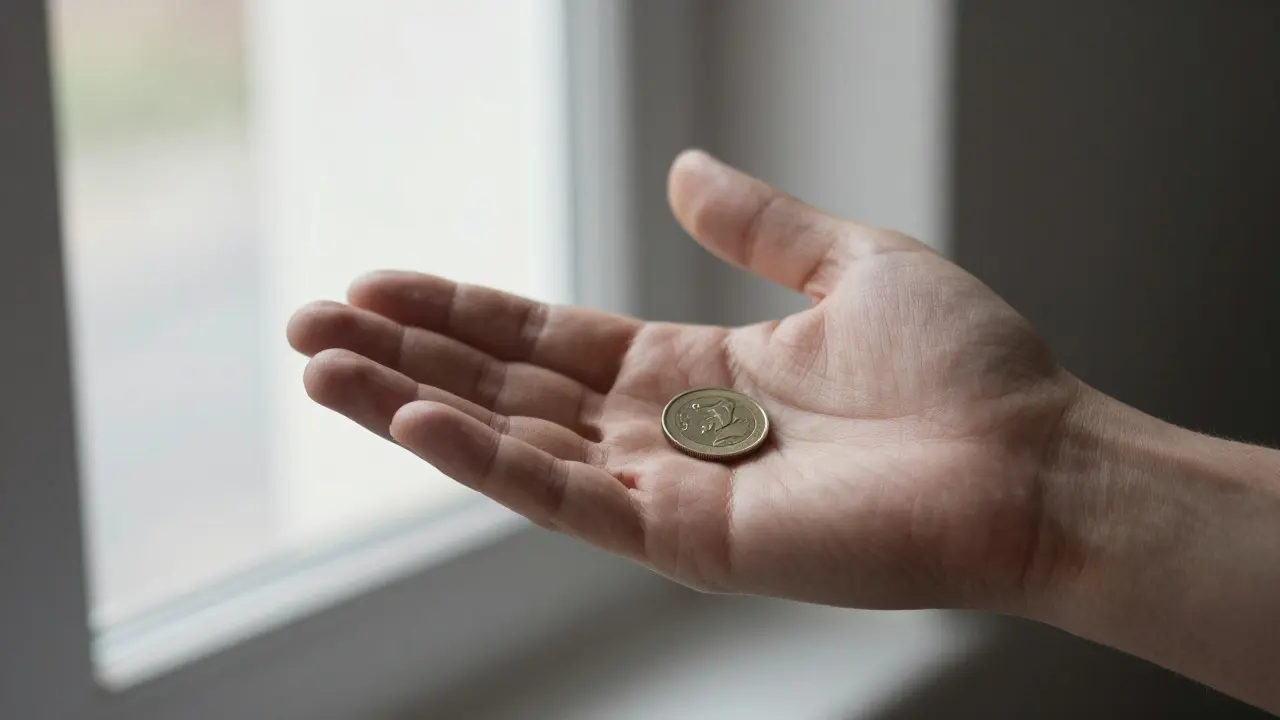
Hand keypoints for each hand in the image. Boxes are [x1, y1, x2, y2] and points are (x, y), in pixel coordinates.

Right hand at [287, 150, 1078, 610]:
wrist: (1033, 457)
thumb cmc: (962, 367)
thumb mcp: (849, 265)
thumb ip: (757, 225)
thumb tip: (682, 167)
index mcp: (695, 372)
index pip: (548, 341)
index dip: (462, 311)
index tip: (379, 281)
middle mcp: (666, 435)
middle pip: (508, 390)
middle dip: (408, 352)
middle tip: (310, 320)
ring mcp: (669, 491)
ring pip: (514, 444)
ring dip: (412, 404)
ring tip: (322, 363)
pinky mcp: (688, 540)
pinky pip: (566, 497)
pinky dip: (485, 460)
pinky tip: (414, 415)